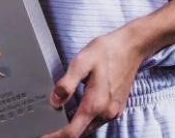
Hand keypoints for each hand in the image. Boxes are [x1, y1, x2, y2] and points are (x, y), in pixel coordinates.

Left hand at [40, 22, 143, 137]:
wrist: (131, 46)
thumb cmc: (107, 51)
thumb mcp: (82, 62)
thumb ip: (67, 84)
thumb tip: (54, 101)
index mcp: (95, 103)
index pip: (72, 132)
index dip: (56, 137)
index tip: (44, 137)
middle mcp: (106, 112)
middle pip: (81, 132)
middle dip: (65, 132)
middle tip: (50, 125)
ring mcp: (114, 111)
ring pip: (90, 127)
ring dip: (76, 125)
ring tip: (62, 117)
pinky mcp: (117, 107)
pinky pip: (99, 120)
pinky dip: (87, 119)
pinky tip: (80, 107)